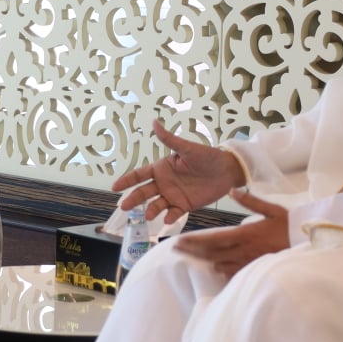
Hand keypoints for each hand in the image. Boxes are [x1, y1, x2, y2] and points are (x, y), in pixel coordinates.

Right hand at [112, 119, 245, 222]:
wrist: (228, 171)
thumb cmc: (208, 156)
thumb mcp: (187, 148)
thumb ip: (169, 139)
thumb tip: (154, 122)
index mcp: (162, 168)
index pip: (139, 175)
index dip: (126, 181)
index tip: (114, 187)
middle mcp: (164, 182)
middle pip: (144, 192)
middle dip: (133, 199)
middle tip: (124, 207)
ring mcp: (173, 195)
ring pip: (156, 205)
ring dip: (151, 210)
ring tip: (148, 215)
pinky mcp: (185, 206)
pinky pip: (174, 213)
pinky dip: (170, 218)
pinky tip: (167, 220)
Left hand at [172, 187, 288, 276]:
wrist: (307, 242)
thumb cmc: (289, 224)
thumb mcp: (271, 209)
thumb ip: (250, 201)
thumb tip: (233, 189)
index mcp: (245, 234)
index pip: (213, 239)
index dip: (194, 241)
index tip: (180, 240)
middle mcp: (243, 250)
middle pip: (211, 253)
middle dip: (192, 251)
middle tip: (176, 249)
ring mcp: (248, 262)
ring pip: (219, 264)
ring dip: (205, 259)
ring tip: (191, 255)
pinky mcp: (254, 269)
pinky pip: (233, 273)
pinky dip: (222, 270)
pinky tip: (214, 267)